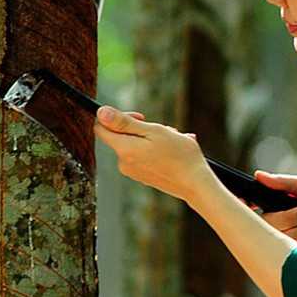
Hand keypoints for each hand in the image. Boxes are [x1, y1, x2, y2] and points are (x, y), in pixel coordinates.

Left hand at [93, 105, 212, 203]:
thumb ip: (124, 122)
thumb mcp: (153, 131)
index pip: (101, 128)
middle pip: (121, 136)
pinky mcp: (142, 177)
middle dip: (141, 129)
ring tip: (173, 142)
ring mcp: (132, 172)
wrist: (195, 183)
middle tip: (163, 131)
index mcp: (123, 150)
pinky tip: (172, 153)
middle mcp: (123, 163)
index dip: (117, 117)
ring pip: (135, 145)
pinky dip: (154, 151)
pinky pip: (142, 156)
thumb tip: (101, 112)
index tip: (140, 118)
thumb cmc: (178, 155)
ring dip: (151, 138)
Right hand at [252, 170, 296, 246]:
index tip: (253, 206)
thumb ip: (285, 183)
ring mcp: (295, 245)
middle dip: (293, 218)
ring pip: (290, 239)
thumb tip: (258, 175)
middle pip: (273, 227)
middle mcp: (284, 229)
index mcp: (280, 210)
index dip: (252, 212)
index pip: (259, 215)